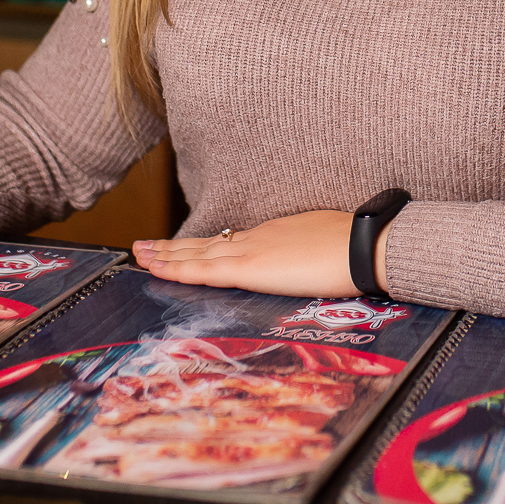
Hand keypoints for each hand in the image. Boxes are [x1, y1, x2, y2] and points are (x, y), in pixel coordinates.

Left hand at [132, 210, 389, 298]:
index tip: (183, 245)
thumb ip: (306, 255)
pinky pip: (204, 269)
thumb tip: (305, 263)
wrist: (364, 244)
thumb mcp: (324, 247)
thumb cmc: (355, 248)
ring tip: (140, 254)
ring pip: (197, 253)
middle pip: (205, 243)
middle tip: (143, 245)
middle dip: (173, 246)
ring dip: (166, 255)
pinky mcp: (249, 267)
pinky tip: (157, 269)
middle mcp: (256, 237)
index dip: (203, 244)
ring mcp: (250, 250)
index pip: (229, 241)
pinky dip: (177, 269)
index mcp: (274, 234)